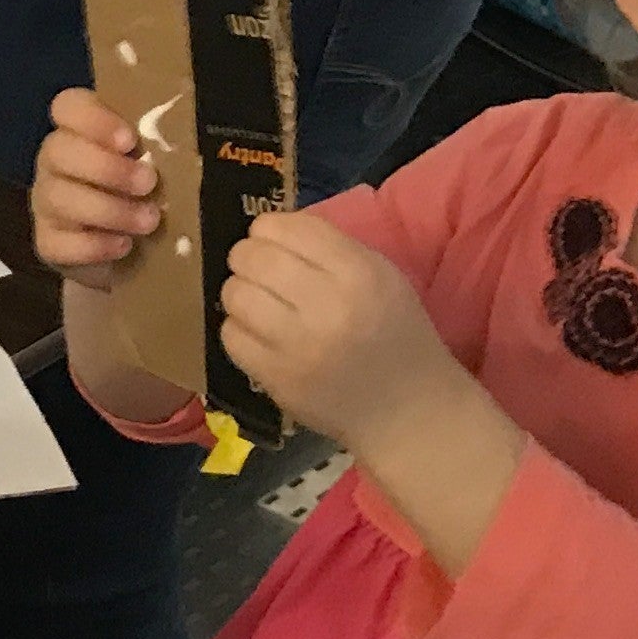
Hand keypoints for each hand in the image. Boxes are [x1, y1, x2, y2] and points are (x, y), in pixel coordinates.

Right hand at [30, 88, 164, 291]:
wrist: (129, 250)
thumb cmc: (144, 193)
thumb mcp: (156, 163)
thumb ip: (163, 147)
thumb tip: (201, 144)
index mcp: (80, 131)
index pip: (69, 106)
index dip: (94, 119)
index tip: (129, 139)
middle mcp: (55, 161)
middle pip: (59, 150)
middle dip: (106, 167)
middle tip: (149, 182)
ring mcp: (46, 202)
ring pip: (59, 197)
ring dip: (109, 209)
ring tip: (149, 221)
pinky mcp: (48, 242)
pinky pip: (58, 242)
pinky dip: (94, 245)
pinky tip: (123, 246)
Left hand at [216, 215, 454, 447]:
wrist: (407, 411)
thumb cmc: (396, 335)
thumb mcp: (382, 276)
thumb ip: (329, 248)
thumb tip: (269, 229)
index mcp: (358, 273)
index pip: (288, 228)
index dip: (268, 228)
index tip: (270, 240)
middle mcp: (327, 305)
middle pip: (252, 257)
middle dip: (246, 257)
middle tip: (256, 270)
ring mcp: (298, 345)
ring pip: (234, 294)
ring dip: (239, 292)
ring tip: (256, 301)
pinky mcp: (277, 379)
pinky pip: (230, 337)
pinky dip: (238, 329)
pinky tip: (258, 333)